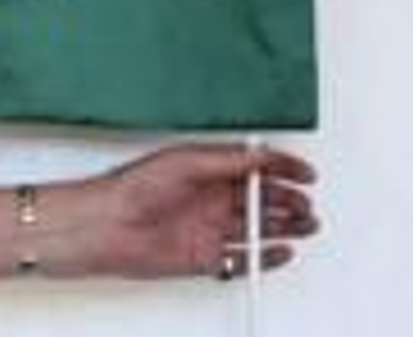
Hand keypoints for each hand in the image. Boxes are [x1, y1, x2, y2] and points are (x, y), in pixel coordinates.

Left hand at [91, 143, 318, 279]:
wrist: (106, 227)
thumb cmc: (132, 188)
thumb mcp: (186, 163)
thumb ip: (227, 161)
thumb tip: (261, 153)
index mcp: (204, 169)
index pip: (252, 166)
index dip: (281, 168)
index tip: (305, 173)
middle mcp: (208, 198)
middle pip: (260, 198)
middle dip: (288, 199)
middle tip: (306, 203)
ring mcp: (208, 228)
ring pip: (257, 227)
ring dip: (284, 226)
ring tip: (306, 224)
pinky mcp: (204, 257)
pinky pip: (244, 259)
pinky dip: (267, 257)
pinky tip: (282, 251)